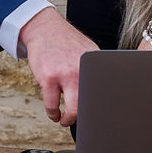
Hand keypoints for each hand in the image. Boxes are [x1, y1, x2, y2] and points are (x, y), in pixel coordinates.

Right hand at [19, 7, 98, 126]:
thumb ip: (96, 70)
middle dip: (88, 119)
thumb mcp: (88, 52)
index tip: (103, 117)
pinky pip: (51, 105)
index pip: (105, 92)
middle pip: (91, 105)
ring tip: (65, 120)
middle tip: (84, 123)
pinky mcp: (48, 78)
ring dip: (68, 120)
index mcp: (95, 64)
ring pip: (72, 110)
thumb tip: (106, 91)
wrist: (44, 29)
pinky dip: (53, 113)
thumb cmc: (66, 42)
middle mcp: (82, 70)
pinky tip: (54, 113)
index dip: (106, 108)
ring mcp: (65, 75)